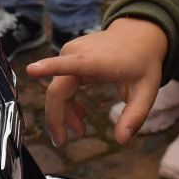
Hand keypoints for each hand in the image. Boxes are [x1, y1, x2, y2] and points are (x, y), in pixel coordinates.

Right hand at [27, 19, 168, 145]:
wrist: (138, 35)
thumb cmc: (143, 63)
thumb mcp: (147, 91)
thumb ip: (135, 116)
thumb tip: (122, 140)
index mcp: (97, 61)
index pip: (70, 65)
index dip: (49, 67)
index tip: (31, 70)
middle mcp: (78, 53)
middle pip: (57, 90)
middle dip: (56, 118)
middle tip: (61, 142)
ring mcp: (70, 53)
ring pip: (57, 89)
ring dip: (64, 113)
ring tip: (80, 131)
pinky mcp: (68, 56)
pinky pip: (60, 83)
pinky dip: (67, 102)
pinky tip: (79, 115)